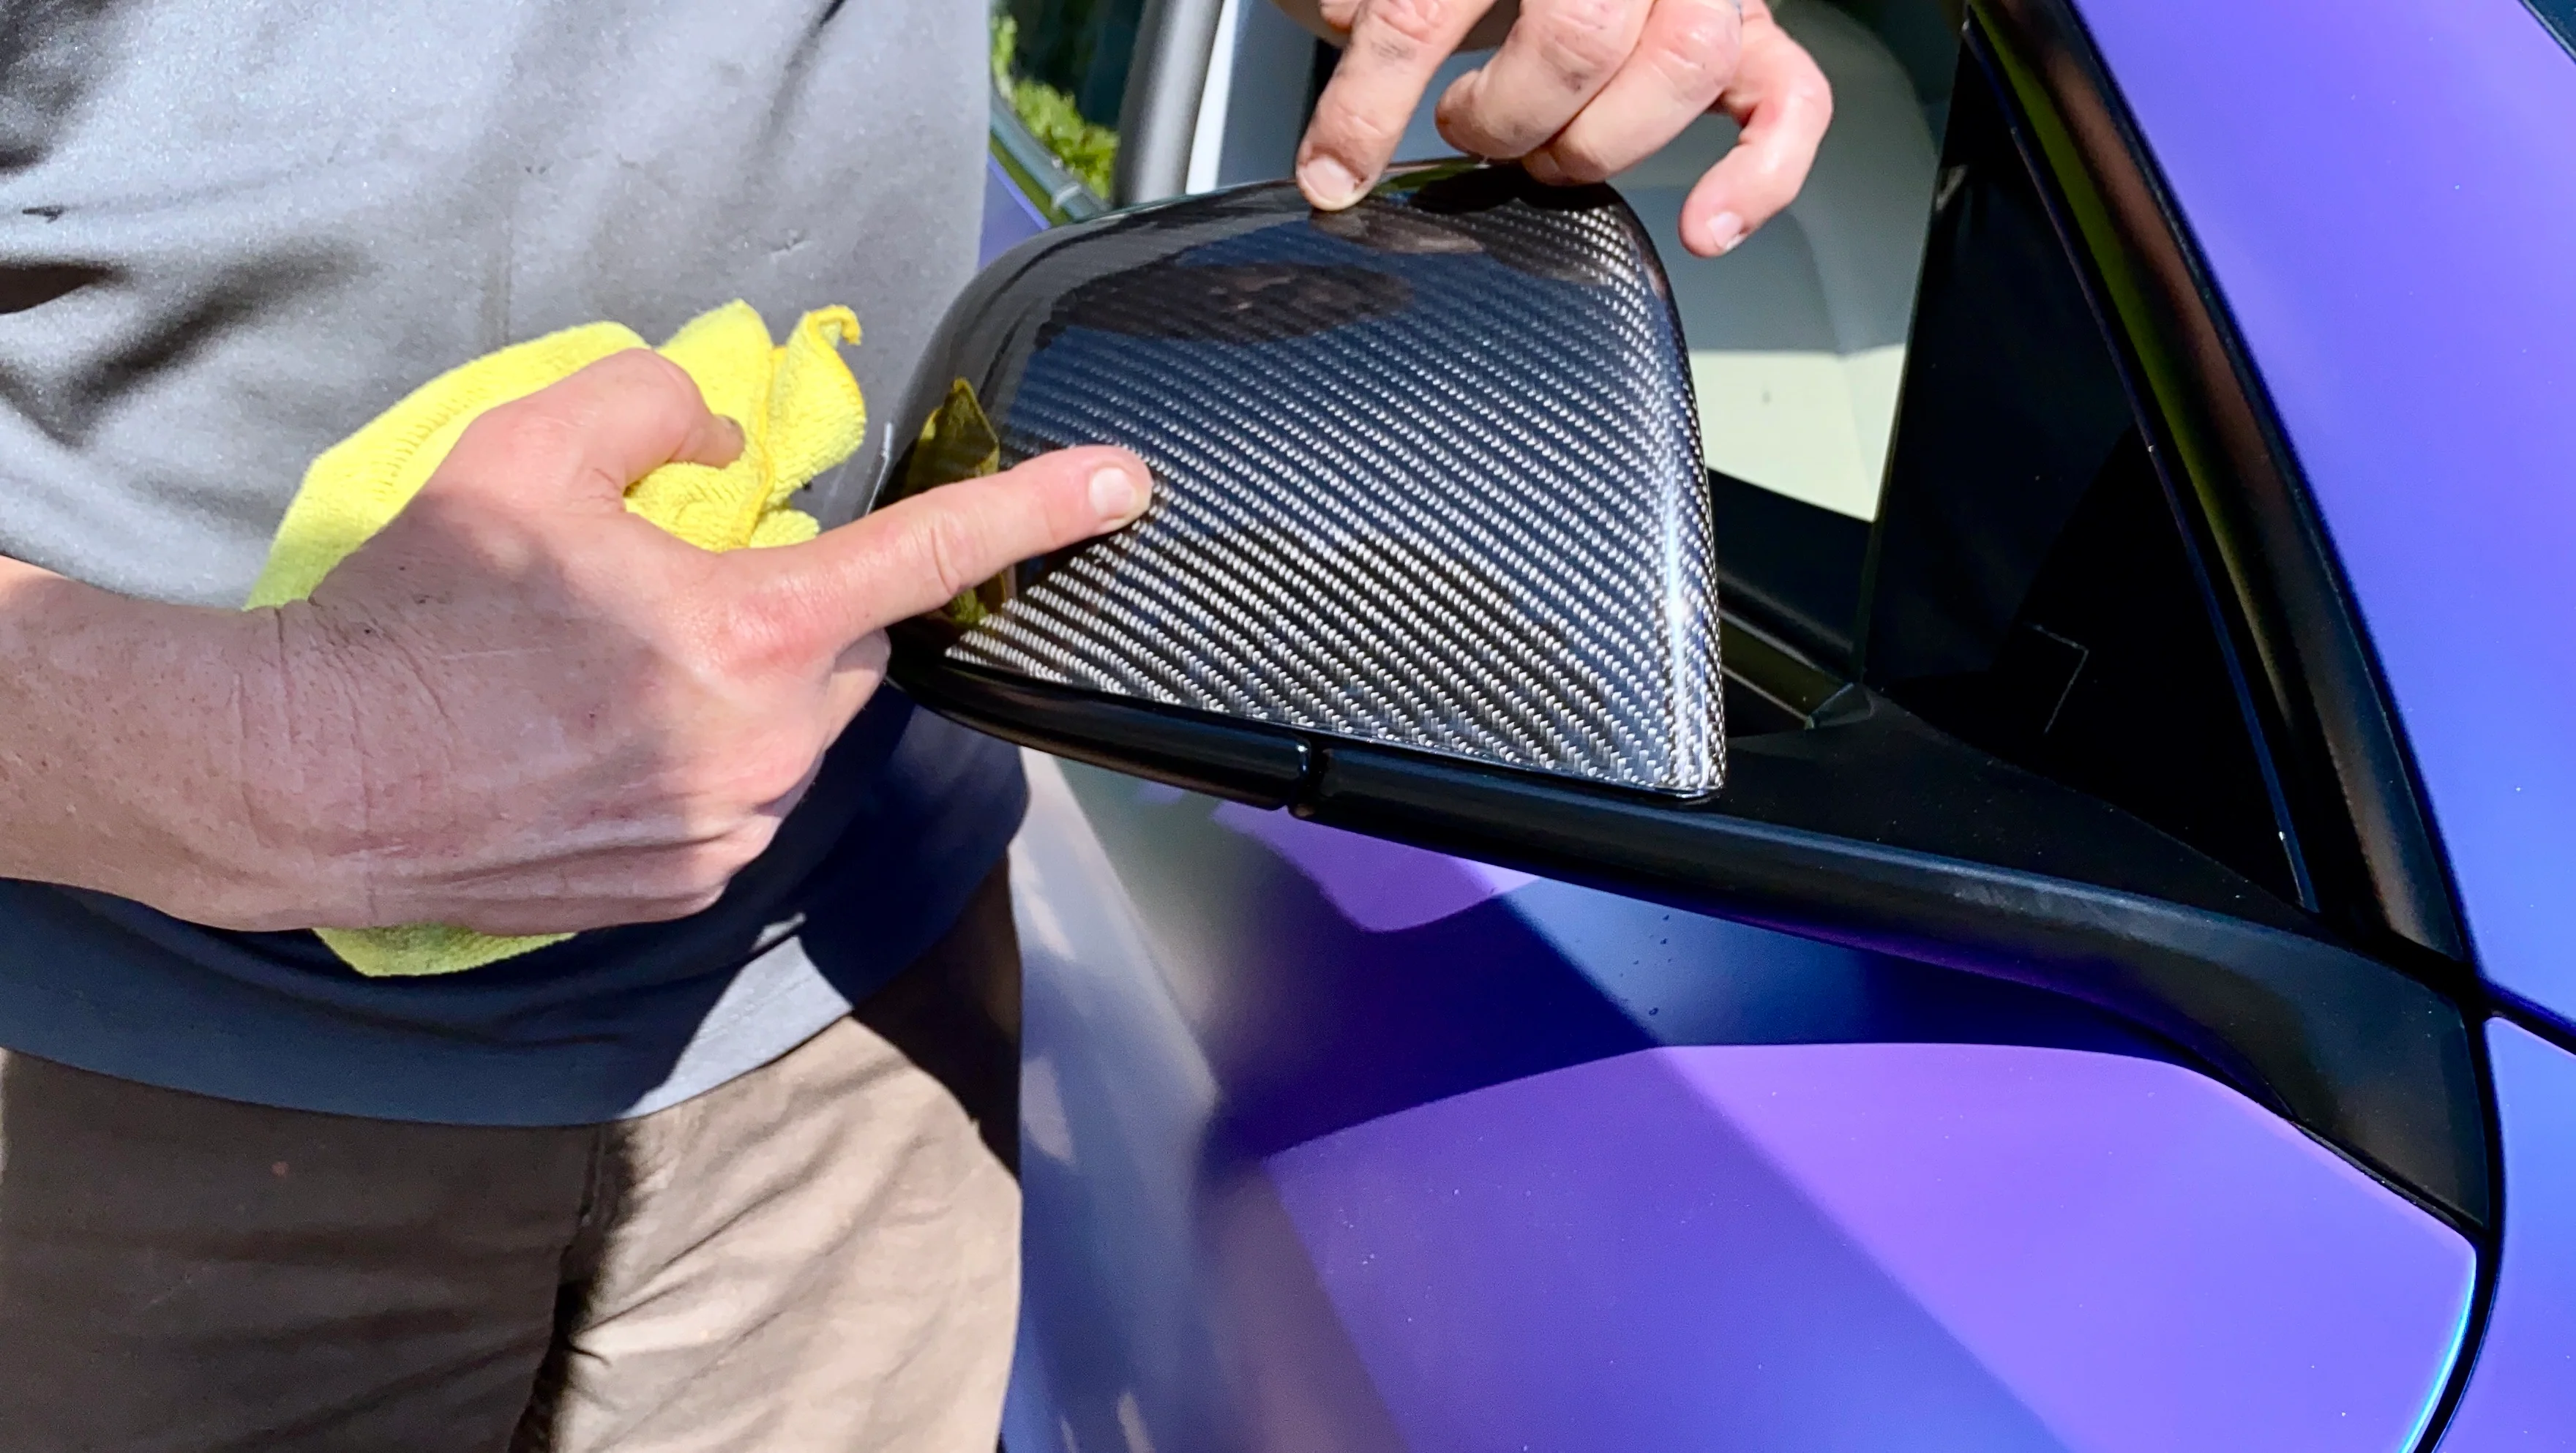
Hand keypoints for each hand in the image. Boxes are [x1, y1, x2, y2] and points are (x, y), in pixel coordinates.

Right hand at [204, 351, 1150, 934]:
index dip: (1038, 510)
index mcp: (749, 633)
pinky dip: (706, 759)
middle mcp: (766, 746)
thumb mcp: (523, 451)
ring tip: (616, 673)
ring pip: (797, 732)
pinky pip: (744, 802)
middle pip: (849, 651)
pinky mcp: (688, 888)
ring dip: (747, 688)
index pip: (928, 556)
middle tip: (690, 587)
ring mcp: (732, 829)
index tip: (1124, 483)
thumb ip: (651, 406)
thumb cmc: (414, 612)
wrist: (312, 776)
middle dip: (801, 609)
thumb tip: (720, 442)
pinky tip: (604, 743)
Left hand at [1290, 0, 1830, 255]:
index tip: (1333, 168)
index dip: (1371, 98)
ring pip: (1684, 65)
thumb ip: (1368, 12)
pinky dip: (1759, 175)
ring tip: (1539, 152)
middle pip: (1580, 37)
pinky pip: (1791, 102)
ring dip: (1595, 140)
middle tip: (1465, 126)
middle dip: (1504, 114)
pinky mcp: (1747, 36)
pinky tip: (1707, 225)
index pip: (1431, 4)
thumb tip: (1340, 155)